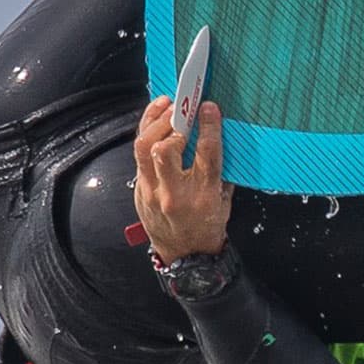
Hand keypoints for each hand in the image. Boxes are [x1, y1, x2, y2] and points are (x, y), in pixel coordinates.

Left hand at [132, 96, 234, 261]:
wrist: (185, 256)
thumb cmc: (207, 226)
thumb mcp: (224, 200)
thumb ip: (221, 169)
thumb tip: (216, 135)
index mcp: (203, 195)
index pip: (206, 153)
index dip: (208, 126)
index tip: (209, 108)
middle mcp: (175, 193)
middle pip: (165, 149)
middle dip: (173, 123)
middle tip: (182, 108)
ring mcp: (153, 193)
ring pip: (144, 149)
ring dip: (154, 123)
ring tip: (165, 107)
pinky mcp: (140, 191)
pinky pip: (138, 157)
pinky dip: (147, 136)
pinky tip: (155, 124)